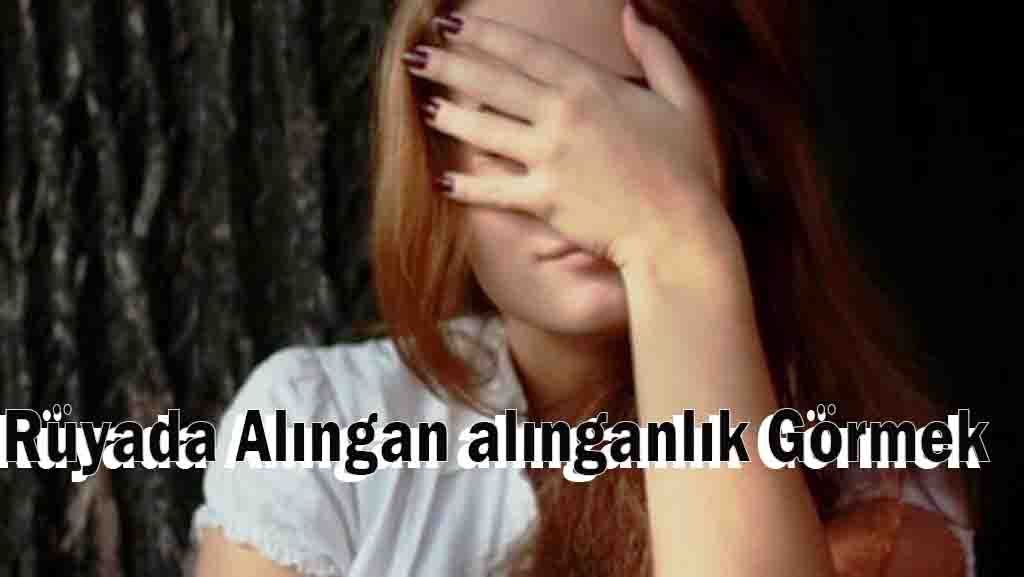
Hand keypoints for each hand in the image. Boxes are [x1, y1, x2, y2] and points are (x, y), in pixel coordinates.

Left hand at [405, 6, 728, 270]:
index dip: (485, 36)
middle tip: (416, 57)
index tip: (453, 24)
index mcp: (591, 88)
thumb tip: (632, 12)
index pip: (526, 51)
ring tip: (422, 107)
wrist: (680, 233)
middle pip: (493, 85)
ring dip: (451, 118)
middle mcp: (562, 118)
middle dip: (451, 67)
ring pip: (486, 132)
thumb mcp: (685, 100)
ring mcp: (549, 160)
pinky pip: (494, 192)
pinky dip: (467, 188)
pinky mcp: (543, 201)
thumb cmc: (690, 168)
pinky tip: (441, 183)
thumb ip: (657, 52)